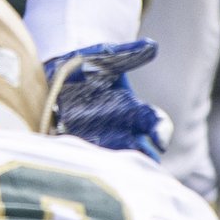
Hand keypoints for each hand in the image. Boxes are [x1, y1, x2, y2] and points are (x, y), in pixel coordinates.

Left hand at [46, 40, 168, 157]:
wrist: (58, 74)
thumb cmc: (89, 64)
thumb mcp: (107, 56)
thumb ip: (128, 54)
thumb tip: (151, 45)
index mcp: (134, 110)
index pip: (155, 123)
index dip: (161, 130)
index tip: (160, 139)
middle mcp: (122, 130)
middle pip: (142, 152)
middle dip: (145, 160)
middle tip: (143, 165)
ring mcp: (100, 141)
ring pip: (116, 162)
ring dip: (119, 169)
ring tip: (118, 174)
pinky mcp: (77, 147)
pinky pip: (86, 161)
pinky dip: (89, 166)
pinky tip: (87, 168)